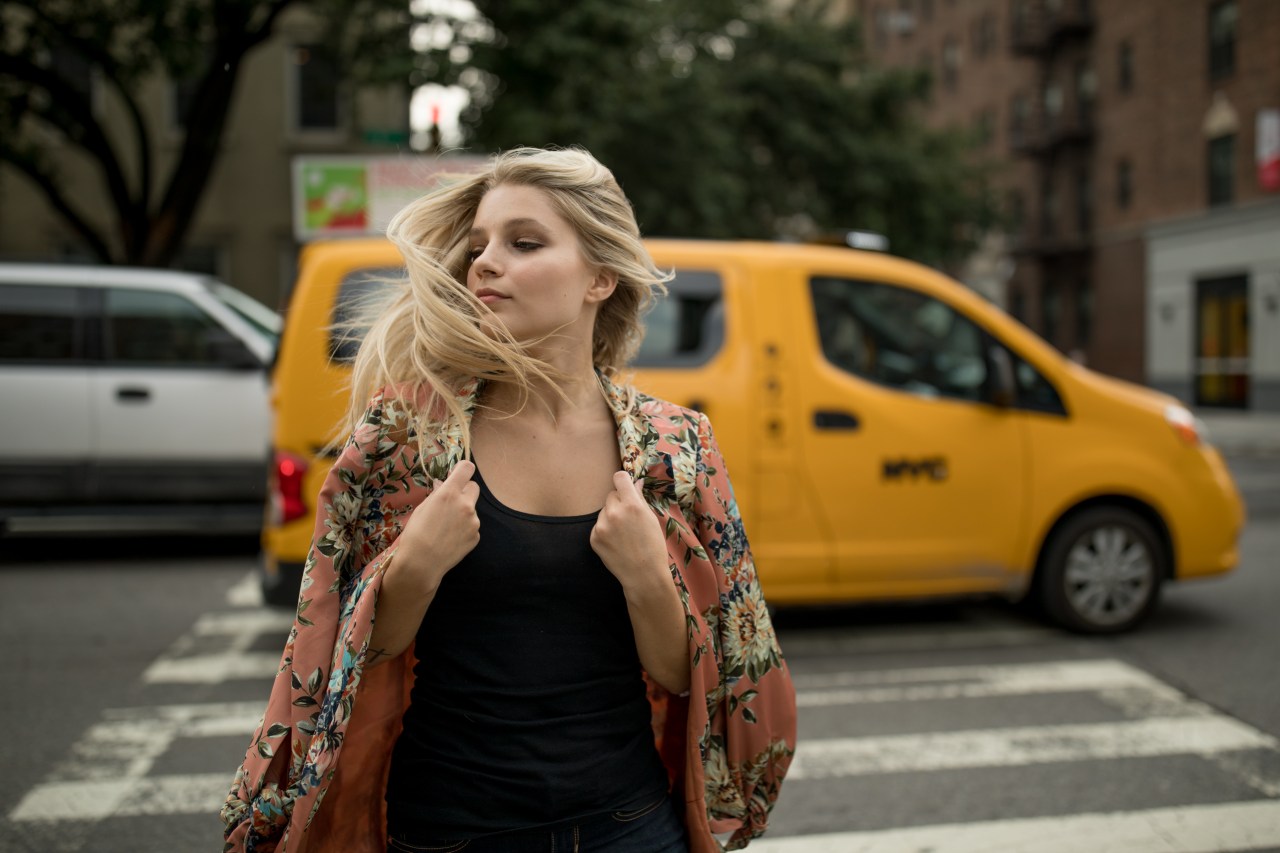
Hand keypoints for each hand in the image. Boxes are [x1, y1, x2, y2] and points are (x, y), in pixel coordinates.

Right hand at [394, 460, 479, 592]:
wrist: (421, 564)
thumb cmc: (415, 534)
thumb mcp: (422, 509)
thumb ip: (437, 494)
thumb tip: (443, 484)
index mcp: (449, 494)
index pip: (467, 469)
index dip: (462, 469)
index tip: (456, 474)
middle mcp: (466, 505)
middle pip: (474, 487)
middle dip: (464, 490)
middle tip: (451, 501)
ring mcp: (474, 521)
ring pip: (472, 509)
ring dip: (463, 512)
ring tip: (446, 527)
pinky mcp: (476, 536)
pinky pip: (472, 526)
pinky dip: (464, 529)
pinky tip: (450, 539)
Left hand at [590, 471, 668, 593]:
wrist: (643, 575)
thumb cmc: (653, 547)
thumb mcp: (651, 519)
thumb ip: (640, 499)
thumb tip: (636, 483)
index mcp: (632, 505)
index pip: (619, 477)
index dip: (623, 481)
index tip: (625, 487)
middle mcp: (614, 512)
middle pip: (611, 495)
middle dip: (619, 502)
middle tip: (629, 518)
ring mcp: (601, 526)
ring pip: (604, 511)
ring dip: (612, 517)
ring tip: (624, 535)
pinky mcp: (593, 538)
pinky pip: (598, 526)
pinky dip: (605, 531)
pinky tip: (617, 543)